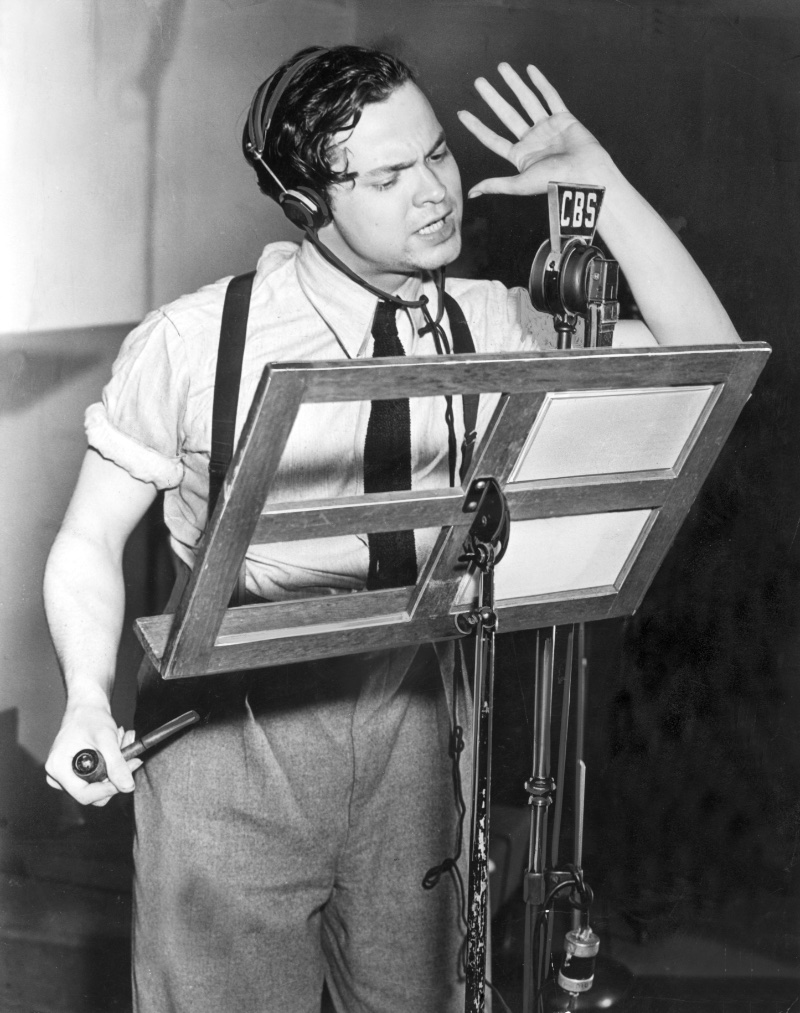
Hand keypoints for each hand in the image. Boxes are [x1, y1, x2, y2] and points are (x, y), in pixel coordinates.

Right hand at [45, 692, 141, 806]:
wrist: (86, 706)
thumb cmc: (91, 717)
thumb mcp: (106, 739)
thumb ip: (117, 764)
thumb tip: (128, 787)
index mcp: (58, 769)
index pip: (84, 795)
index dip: (108, 790)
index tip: (127, 777)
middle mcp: (57, 776)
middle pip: (93, 792)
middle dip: (114, 773)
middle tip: (129, 750)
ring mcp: (66, 776)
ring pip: (98, 784)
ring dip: (116, 765)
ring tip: (123, 739)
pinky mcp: (76, 772)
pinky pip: (98, 777)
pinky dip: (112, 762)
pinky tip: (117, 742)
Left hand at [457, 63, 616, 198]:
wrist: (585, 175)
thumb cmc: (554, 182)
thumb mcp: (520, 184)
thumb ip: (496, 185)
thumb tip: (471, 194)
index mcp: (521, 156)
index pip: (493, 139)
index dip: (476, 127)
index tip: (461, 114)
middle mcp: (532, 140)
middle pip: (507, 114)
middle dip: (492, 98)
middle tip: (478, 82)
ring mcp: (547, 128)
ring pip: (526, 101)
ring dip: (514, 84)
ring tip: (501, 67)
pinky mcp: (564, 118)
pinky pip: (551, 97)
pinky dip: (541, 83)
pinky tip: (530, 70)